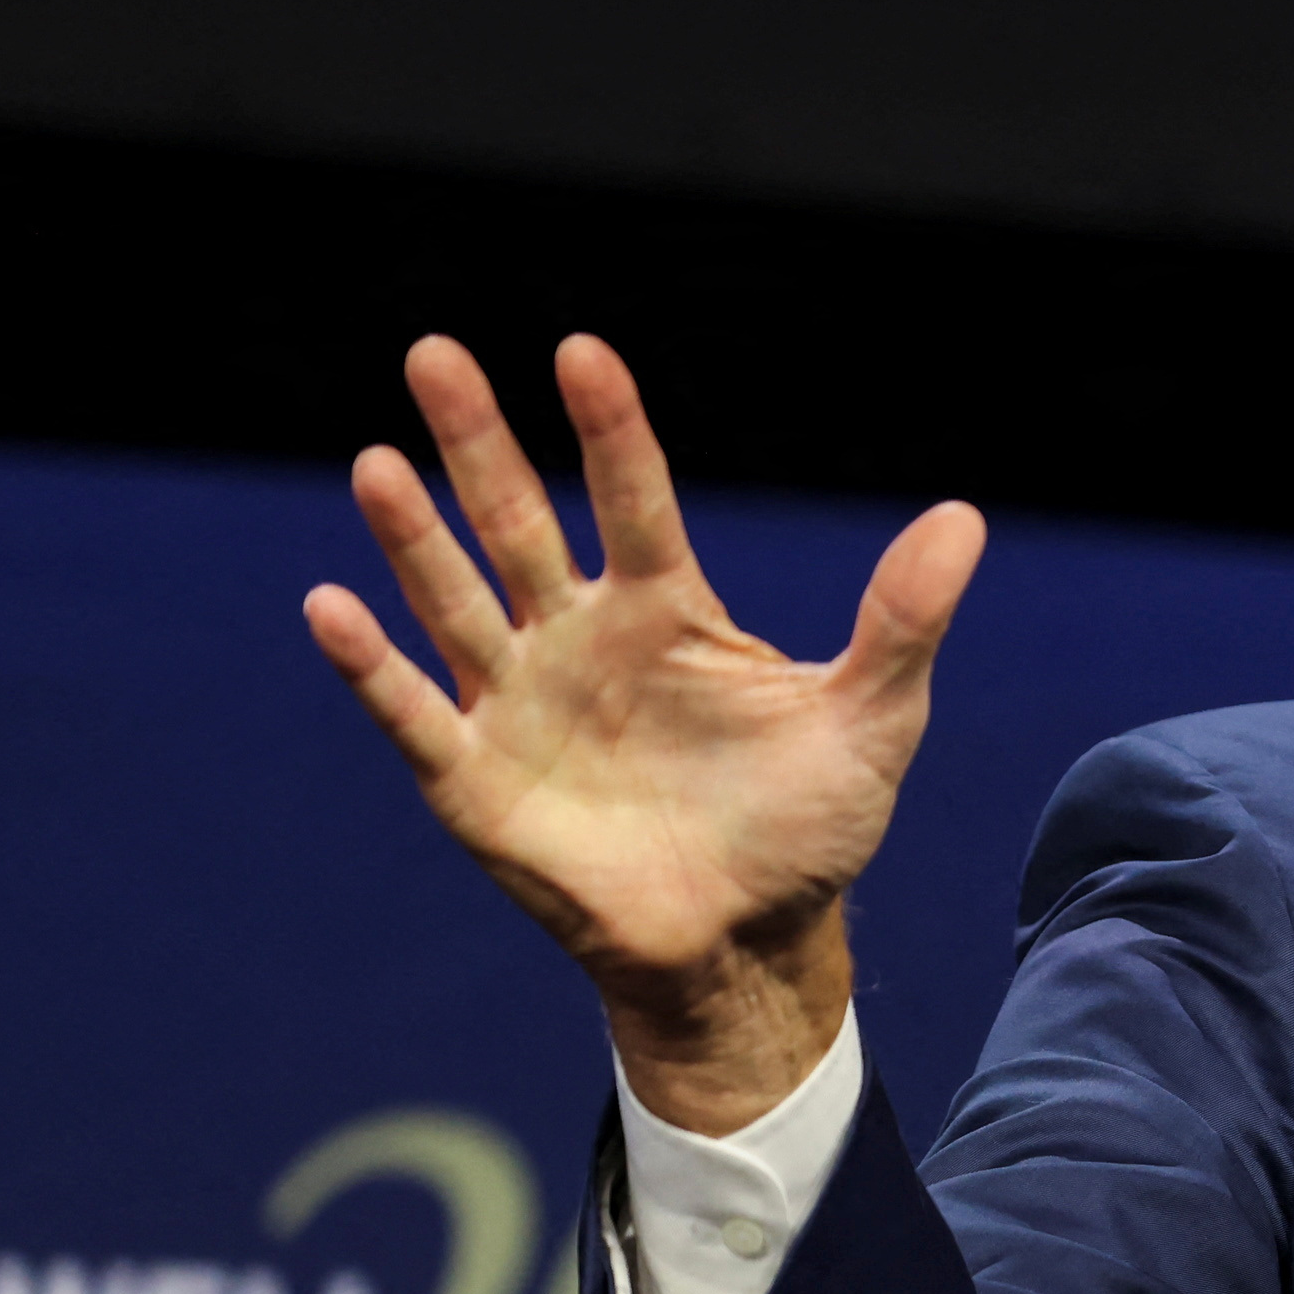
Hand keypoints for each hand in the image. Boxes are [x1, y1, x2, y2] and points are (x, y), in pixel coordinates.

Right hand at [303, 334, 983, 1131]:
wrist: (752, 941)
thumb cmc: (808, 825)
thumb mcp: (873, 720)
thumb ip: (903, 621)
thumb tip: (964, 519)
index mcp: (667, 611)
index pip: (633, 498)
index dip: (609, 429)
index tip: (581, 351)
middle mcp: (580, 638)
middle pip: (519, 522)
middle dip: (479, 443)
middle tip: (438, 352)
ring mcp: (520, 702)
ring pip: (457, 599)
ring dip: (415, 535)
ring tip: (380, 461)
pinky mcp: (477, 778)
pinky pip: (412, 711)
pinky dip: (371, 665)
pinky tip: (329, 606)